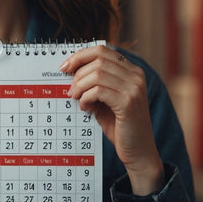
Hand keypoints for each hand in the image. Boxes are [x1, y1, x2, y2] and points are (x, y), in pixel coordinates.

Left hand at [60, 45, 163, 194]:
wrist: (138, 151)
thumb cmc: (119, 125)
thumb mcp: (105, 99)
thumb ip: (93, 84)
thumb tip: (69, 71)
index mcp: (131, 70)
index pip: (102, 50)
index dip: (80, 56)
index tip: (64, 66)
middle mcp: (135, 75)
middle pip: (98, 60)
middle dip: (78, 73)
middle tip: (70, 89)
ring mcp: (133, 88)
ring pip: (97, 74)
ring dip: (80, 86)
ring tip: (76, 98)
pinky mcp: (128, 102)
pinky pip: (98, 91)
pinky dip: (86, 98)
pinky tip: (85, 107)